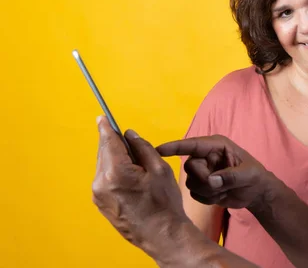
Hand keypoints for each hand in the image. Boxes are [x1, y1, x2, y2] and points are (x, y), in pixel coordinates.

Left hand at [92, 116, 200, 264]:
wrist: (161, 234)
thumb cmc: (164, 204)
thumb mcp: (159, 169)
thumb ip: (142, 147)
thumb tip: (129, 135)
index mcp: (117, 172)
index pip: (108, 142)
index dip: (106, 127)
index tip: (102, 117)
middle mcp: (102, 183)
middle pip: (104, 152)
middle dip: (115, 143)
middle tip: (130, 142)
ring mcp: (98, 195)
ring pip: (104, 165)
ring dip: (116, 159)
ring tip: (137, 167)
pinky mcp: (100, 203)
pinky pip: (105, 178)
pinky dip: (114, 172)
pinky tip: (131, 177)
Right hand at [157, 135, 272, 212]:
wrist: (256, 193)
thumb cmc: (254, 176)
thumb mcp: (247, 174)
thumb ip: (230, 176)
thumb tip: (211, 181)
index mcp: (215, 146)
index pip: (192, 145)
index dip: (175, 147)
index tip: (159, 150)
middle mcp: (205, 157)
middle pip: (189, 167)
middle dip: (203, 180)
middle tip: (220, 186)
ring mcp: (202, 171)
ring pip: (190, 183)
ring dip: (207, 191)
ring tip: (224, 190)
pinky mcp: (201, 186)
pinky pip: (194, 194)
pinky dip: (207, 199)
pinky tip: (220, 196)